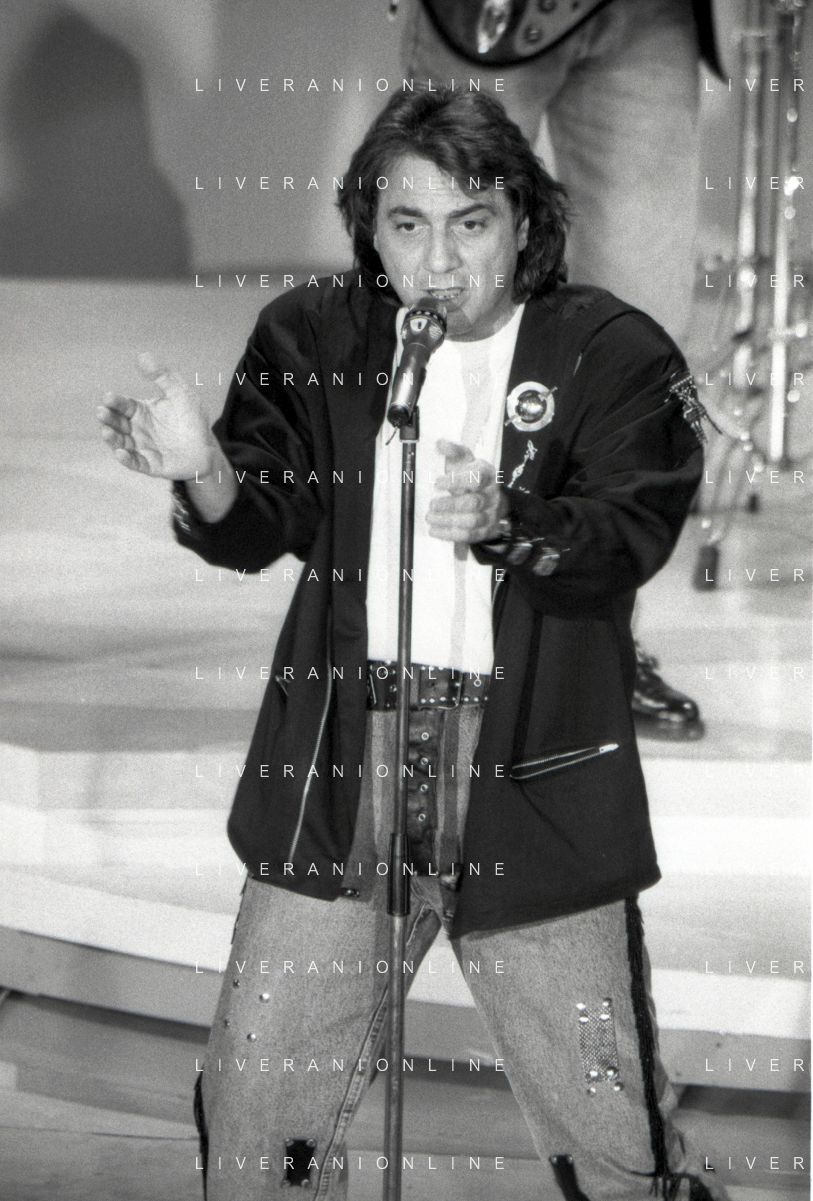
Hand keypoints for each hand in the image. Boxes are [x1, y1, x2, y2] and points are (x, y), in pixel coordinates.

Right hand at [97, 354, 217, 479]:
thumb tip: (143, 356)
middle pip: (117, 423)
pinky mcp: (151, 465)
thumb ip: (164, 376)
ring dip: (111, 438)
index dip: (114, 402)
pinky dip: (126, 459)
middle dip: (108, 418)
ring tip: (105, 431)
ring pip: (121, 443)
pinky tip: (120, 453)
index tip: (107, 397)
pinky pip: (135, 463)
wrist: (207, 448)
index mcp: (141, 412)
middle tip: (101, 412)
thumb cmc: (192, 420)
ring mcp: (142, 448)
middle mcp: (137, 430)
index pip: (123, 405)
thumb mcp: (181, 394)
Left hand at [427, 439, 507, 545]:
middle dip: (450, 505)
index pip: (476, 478)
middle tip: (432, 504)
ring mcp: (490, 514)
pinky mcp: (485, 530)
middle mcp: (491, 495)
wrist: (489, 497)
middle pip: (473, 503)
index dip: (456, 481)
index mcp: (486, 475)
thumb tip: (440, 444)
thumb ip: (453, 451)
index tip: (437, 482)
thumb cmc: (472, 477)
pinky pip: (469, 536)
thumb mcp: (464, 461)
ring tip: (430, 517)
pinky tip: (435, 530)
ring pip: (471, 521)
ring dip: (448, 520)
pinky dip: (450, 534)